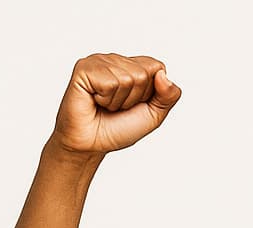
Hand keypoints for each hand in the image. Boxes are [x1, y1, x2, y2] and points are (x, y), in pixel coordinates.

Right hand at [53, 53, 180, 155]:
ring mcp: (99, 61)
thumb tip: (163, 75)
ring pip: (128, 78)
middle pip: (144, 73)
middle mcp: (116, 60)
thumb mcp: (154, 114)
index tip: (135, 103)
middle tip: (118, 106)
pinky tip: (95, 100)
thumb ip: (169, 96)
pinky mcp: (84, 68)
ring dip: (119, 101)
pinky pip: (110, 82)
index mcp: (133, 66)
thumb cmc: (120, 128)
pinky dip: (106, 99)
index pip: (158, 67)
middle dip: (135, 98)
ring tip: (106, 105)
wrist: (93, 143)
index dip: (151, 92)